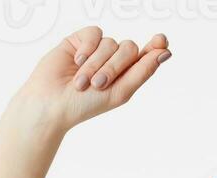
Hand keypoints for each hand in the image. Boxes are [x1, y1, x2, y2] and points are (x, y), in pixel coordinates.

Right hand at [16, 25, 171, 132]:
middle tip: (97, 85)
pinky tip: (77, 61)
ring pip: (110, 43)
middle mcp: (113, 60)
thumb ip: (142, 71)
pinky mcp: (79, 40)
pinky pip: (94, 34)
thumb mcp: (120, 92)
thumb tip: (165, 52)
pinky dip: (88, 49)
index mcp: (126, 75)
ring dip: (96, 64)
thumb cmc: (84, 105)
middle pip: (129, 48)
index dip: (155, 47)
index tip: (161, 40)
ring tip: (81, 82)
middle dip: (114, 67)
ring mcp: (96, 50)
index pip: (146, 55)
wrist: (51, 103)